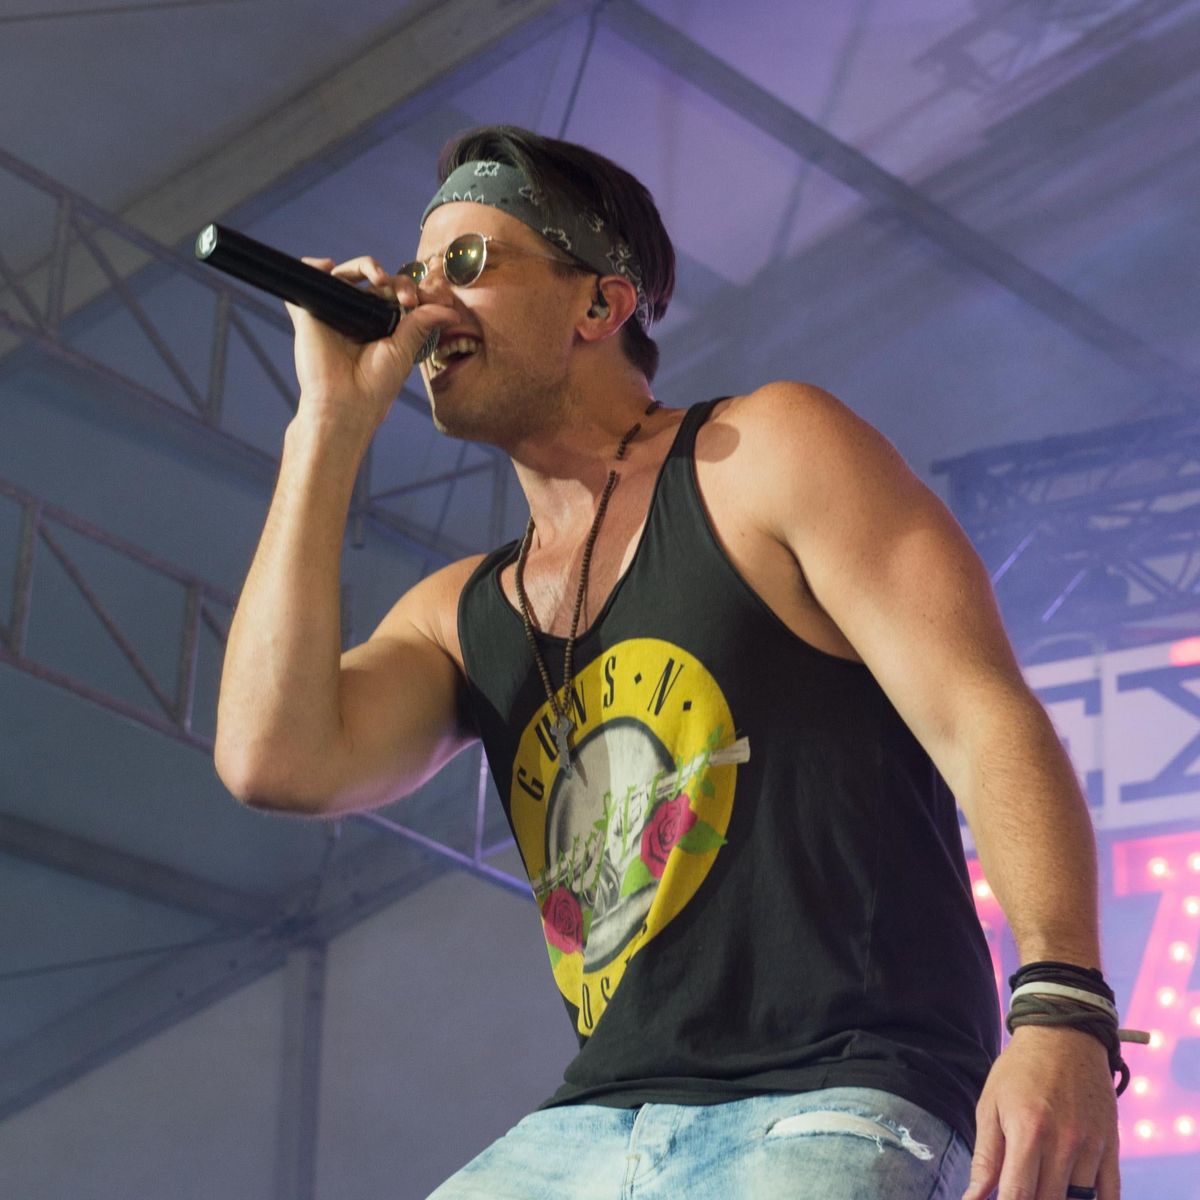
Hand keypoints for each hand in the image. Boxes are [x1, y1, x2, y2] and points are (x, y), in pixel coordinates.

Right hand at [286, 255, 456, 436]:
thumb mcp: (405, 349)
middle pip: (376, 280)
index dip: (414, 290)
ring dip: (365, 265)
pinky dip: (314, 265)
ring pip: (346, 273)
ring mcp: (335, 312)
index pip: (398, 294)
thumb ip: (423, 323)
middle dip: (398, 281)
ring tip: (380, 278)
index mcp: (381, 324)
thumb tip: (451, 310)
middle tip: (408, 298)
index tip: (432, 300)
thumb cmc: (375, 385)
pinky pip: (308, 278)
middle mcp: (358, 315)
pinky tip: (328, 267)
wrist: (345, 404)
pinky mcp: (310, 312)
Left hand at [963, 1025, 1118, 1199]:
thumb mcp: (991, 1105)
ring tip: (1040, 1186)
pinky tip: (1072, 1196)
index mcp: (1028, 1131)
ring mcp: (1092, 1146)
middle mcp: (1064, 1143)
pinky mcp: (1111, 1147)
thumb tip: (973, 1198)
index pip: (1018, 1195)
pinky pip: (1110, 1195)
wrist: (1064, 1036)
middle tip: (1019, 1187)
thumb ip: (985, 1157)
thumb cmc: (1019, 1071)